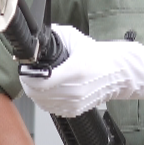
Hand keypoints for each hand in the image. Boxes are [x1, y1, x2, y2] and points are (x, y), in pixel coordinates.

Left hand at [19, 24, 143, 117]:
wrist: (117, 73)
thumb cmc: (98, 56)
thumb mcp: (76, 39)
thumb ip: (55, 34)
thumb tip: (37, 34)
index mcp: (75, 70)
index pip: (41, 82)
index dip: (28, 77)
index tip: (25, 71)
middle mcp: (75, 90)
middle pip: (38, 94)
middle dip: (29, 84)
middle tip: (28, 76)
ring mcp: (76, 102)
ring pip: (43, 103)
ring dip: (36, 93)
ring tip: (37, 83)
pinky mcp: (76, 110)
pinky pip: (52, 109)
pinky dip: (46, 101)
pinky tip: (48, 92)